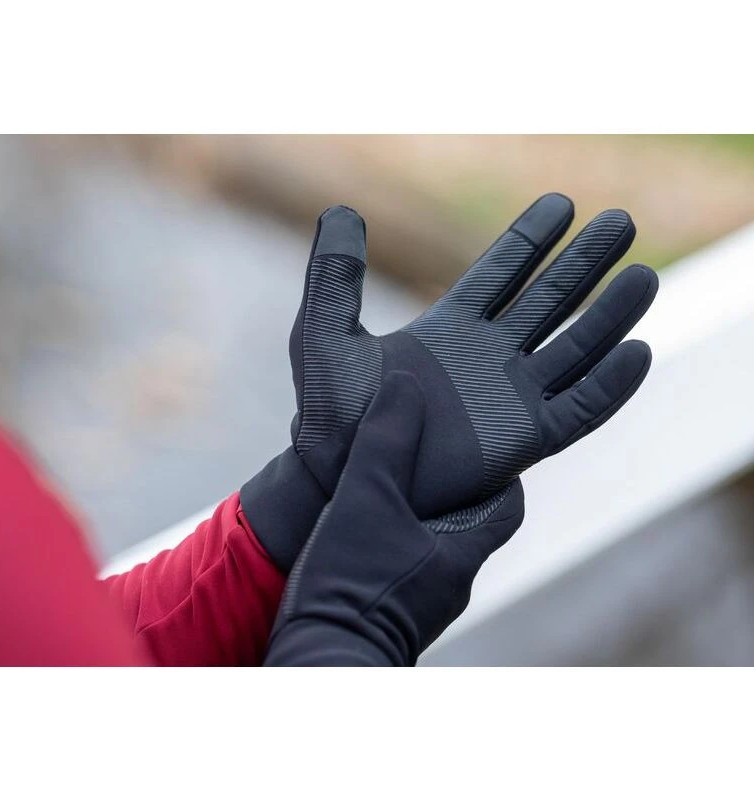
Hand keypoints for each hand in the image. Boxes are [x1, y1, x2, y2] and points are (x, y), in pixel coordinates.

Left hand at [243, 194, 656, 570]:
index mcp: (450, 329)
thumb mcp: (324, 332)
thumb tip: (340, 211)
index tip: (562, 203)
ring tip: (644, 276)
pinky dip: (610, 385)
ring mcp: (511, 399)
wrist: (346, 477)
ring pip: (575, 348)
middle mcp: (488, 358)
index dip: (532, 238)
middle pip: (549, 299)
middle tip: (620, 221)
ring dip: (609, 314)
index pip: (502, 272)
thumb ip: (334, 275)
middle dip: (584, 261)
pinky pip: (579, 409)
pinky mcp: (525, 440)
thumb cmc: (329, 412)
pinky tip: (637, 352)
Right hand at [265, 372, 524, 665]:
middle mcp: (449, 581)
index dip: (503, 472)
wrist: (316, 662)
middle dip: (451, 486)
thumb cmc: (350, 587)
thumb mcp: (367, 499)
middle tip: (426, 451)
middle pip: (467, 521)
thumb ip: (386, 441)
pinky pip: (399, 564)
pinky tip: (358, 524)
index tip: (486, 442)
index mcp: (461, 553)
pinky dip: (389, 540)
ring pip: (429, 543)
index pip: (508, 505)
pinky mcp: (388, 613)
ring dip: (414, 514)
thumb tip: (406, 386)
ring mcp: (420, 601)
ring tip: (385, 479)